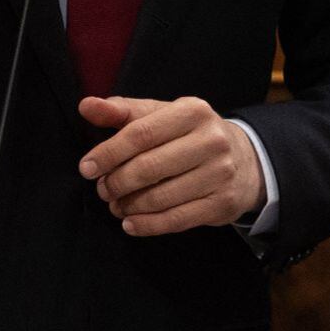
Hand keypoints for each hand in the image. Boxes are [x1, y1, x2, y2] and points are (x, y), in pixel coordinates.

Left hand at [78, 96, 265, 236]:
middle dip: (117, 183)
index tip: (87, 168)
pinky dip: (147, 225)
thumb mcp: (160, 115)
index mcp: (192, 111)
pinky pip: (177, 219)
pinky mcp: (223, 203)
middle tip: (102, 190)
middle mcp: (211, 140)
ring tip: (116, 206)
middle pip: (149, 167)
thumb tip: (86, 105)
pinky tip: (131, 223)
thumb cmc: (190, 135)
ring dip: (129, 206)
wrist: (243, 160)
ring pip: (160, 197)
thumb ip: (123, 111)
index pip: (141, 133)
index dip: (109, 153)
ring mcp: (220, 173)